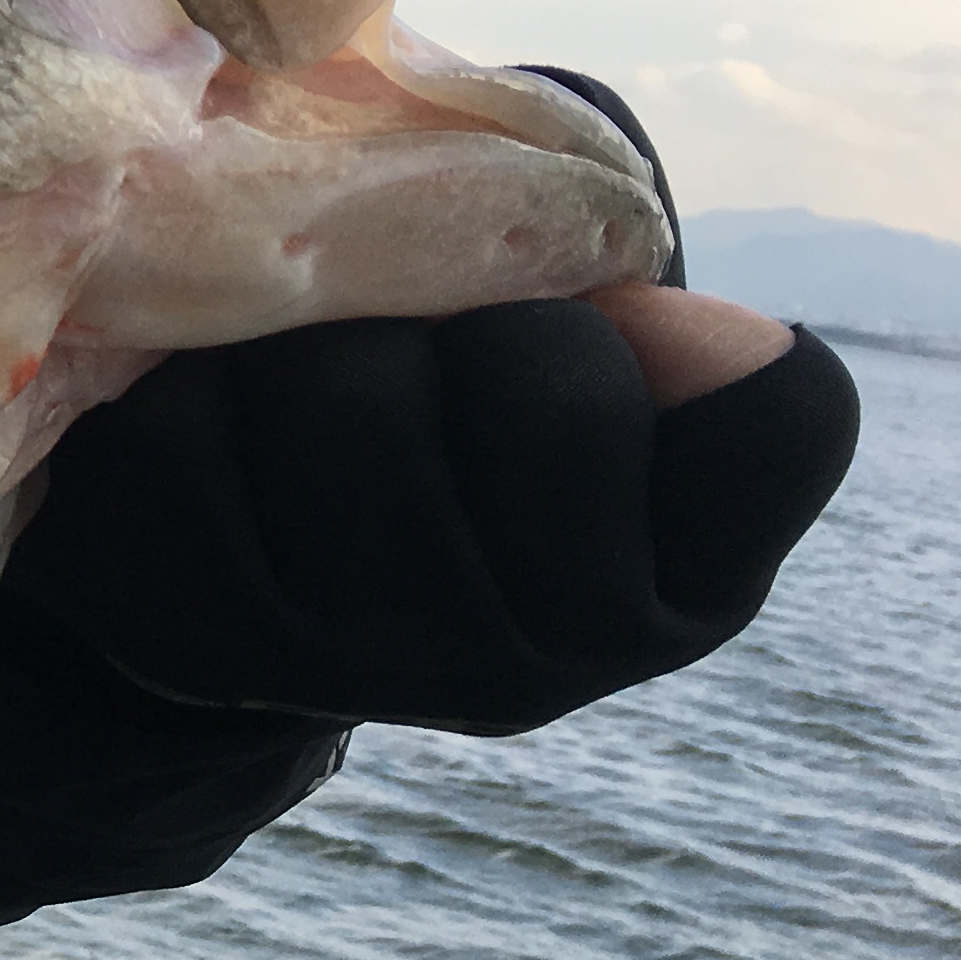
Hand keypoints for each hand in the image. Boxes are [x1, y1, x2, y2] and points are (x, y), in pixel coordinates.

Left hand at [0, 288, 857, 734]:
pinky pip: (189, 443)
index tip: (574, 336)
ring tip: (296, 377)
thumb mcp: (554, 340)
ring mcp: (377, 669)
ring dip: (307, 339)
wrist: (229, 552)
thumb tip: (670, 318)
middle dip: (461, 309)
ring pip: (351, 396)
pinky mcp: (209, 642)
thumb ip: (620, 290)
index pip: (779, 410)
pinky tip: (203, 426)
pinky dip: (181, 394)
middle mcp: (554, 661)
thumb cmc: (428, 397)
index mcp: (687, 584)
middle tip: (413, 344)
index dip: (657, 331)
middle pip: (542, 375)